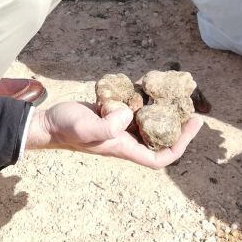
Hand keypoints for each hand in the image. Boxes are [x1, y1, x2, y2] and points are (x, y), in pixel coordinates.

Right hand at [25, 101, 203, 167]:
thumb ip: (107, 127)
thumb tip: (129, 115)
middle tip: (192, 107)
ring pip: (149, 122)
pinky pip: (135, 108)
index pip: (160, 157)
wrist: (49, 123)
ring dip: (163, 110)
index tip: (192, 126)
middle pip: (160, 139)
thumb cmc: (66, 128)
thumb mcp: (86, 129)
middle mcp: (126, 139)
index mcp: (124, 148)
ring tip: (176, 94)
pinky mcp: (114, 114)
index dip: (179, 145)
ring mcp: (120, 127)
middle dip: (178, 126)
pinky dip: (144, 98)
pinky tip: (149, 85)